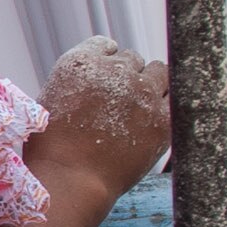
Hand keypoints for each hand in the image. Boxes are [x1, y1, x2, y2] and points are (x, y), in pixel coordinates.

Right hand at [27, 37, 170, 200]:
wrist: (70, 181)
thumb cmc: (51, 149)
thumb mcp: (50, 101)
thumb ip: (76, 82)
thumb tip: (97, 82)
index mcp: (80, 62)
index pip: (105, 45)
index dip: (106, 62)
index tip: (105, 79)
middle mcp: (114, 70)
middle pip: (132, 59)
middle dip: (126, 77)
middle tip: (119, 103)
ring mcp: (142, 92)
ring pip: (159, 71)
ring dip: (151, 84)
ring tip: (141, 107)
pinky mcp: (163, 118)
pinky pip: (176, 96)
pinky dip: (167, 103)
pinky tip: (156, 116)